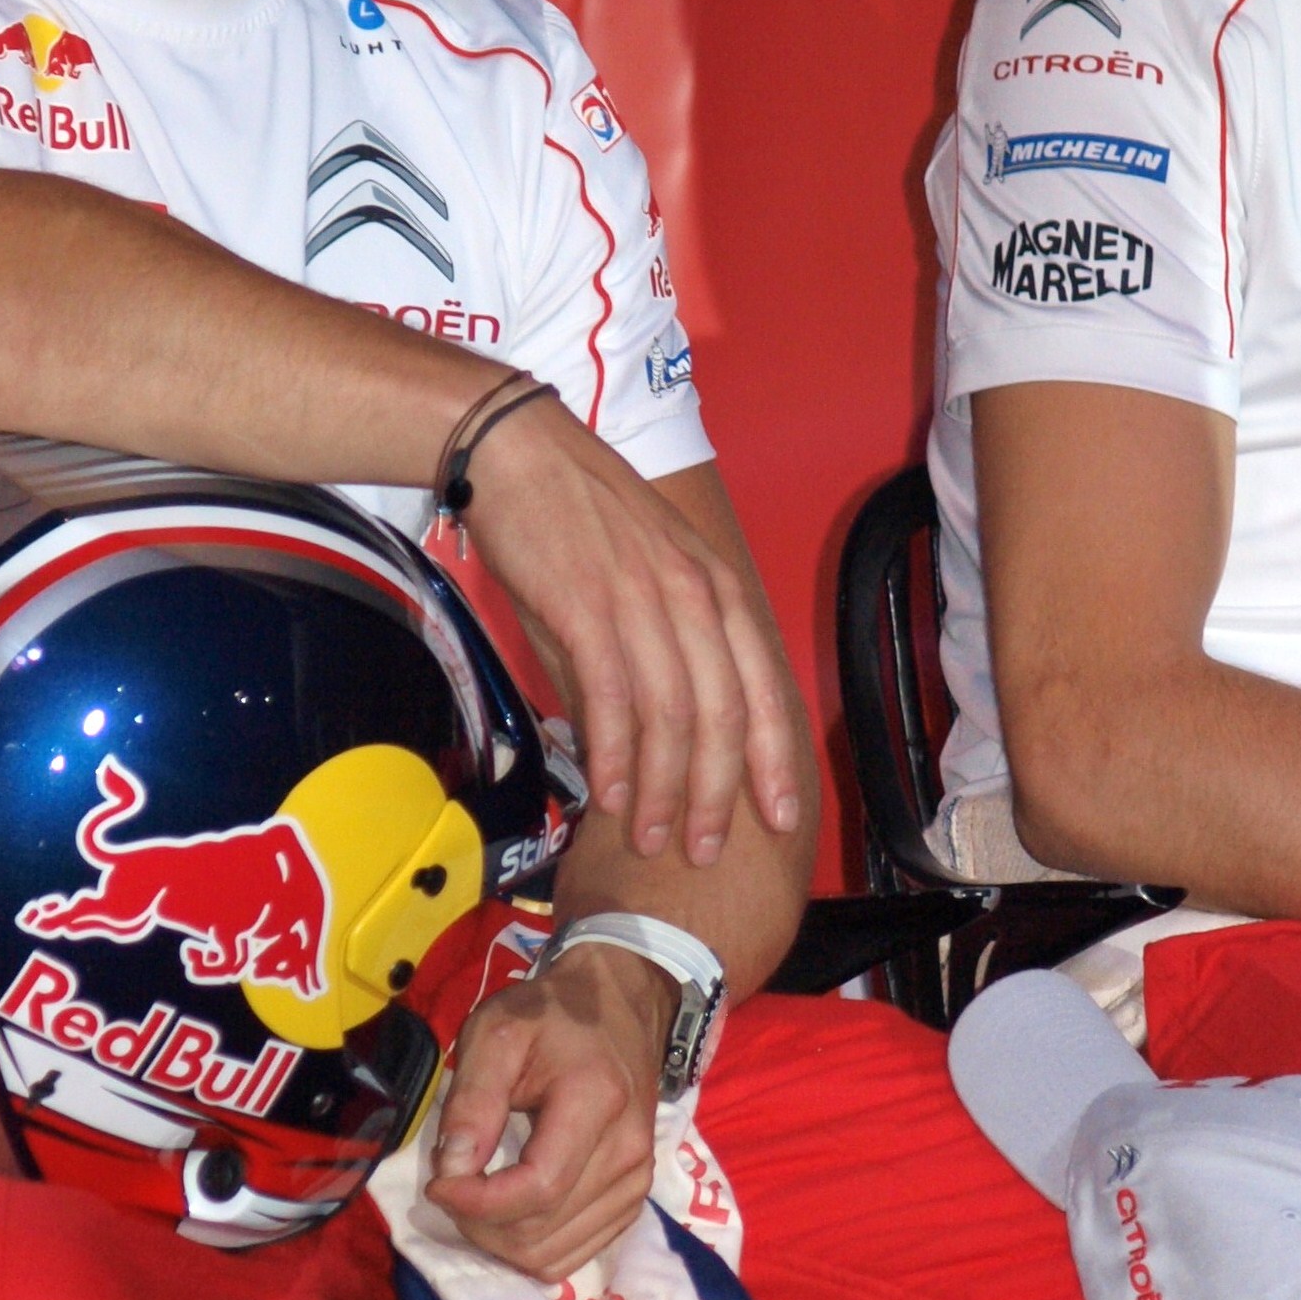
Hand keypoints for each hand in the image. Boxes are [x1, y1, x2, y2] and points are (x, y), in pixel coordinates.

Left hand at [422, 944, 675, 1280]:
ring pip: (555, 1255)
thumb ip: (472, 1100)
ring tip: (477, 1197)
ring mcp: (637, 1181)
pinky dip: (531, 1246)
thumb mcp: (496, 1033)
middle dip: (479, 1223)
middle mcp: (628, 1152)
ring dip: (501, 1241)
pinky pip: (575, 1254)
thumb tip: (453, 1171)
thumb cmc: (552, 1014)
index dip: (477, 1202)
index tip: (438, 1183)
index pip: (537, 1188)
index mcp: (596, 1101)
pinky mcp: (634, 1198)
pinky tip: (509, 1210)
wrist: (619, 1008)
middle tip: (451, 1184)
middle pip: (541, 1231)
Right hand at [461, 403, 800, 868]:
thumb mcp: (643, 573)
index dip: (775, 758)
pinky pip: (612, 698)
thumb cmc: (578, 515)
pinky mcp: (585, 607)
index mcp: (714, 586)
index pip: (763, 686)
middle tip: (705, 850)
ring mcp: (640, 600)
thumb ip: (654, 652)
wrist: (518, 448)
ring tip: (653, 839)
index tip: (782, 814)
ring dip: (665, 789)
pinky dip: (615, 755)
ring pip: (671, 716)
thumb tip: (640, 735)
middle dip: (720, 794)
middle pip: (723, 714)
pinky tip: (609, 795)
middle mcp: (690, 594)